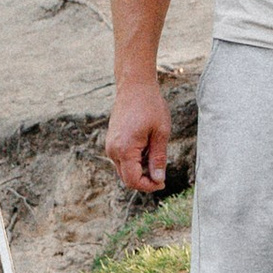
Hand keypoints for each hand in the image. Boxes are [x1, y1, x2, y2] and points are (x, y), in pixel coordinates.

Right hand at [104, 74, 175, 197]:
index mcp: (124, 149)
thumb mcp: (160, 133)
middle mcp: (113, 150)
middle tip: (161, 170)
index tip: (162, 182)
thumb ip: (158, 159)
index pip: (133, 181)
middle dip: (144, 179)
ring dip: (140, 169)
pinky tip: (147, 146)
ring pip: (124, 170)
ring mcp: (110, 145)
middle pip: (127, 178)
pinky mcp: (112, 141)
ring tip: (154, 151)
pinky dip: (134, 160)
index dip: (148, 186)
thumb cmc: (150, 106)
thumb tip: (158, 180)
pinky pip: (122, 160)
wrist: (135, 86)